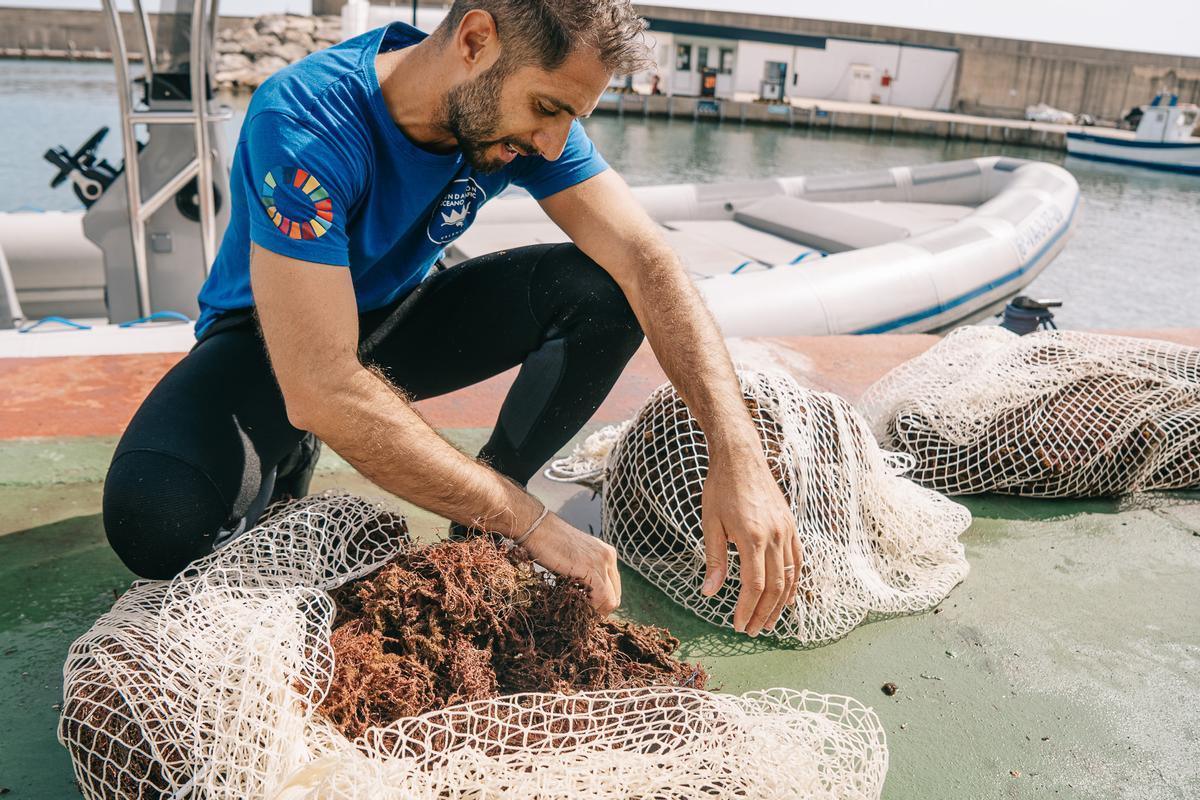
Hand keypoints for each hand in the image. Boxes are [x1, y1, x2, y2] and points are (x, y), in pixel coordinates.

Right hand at [520, 512, 621, 614]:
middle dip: (601, 609)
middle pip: (616, 595)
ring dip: (595, 611)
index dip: (602, 602)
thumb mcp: (574, 557)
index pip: (614, 586)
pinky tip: (577, 606)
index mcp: (606, 553)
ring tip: (578, 612)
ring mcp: (602, 562)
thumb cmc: (549, 543)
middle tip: (583, 615)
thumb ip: (585, 571)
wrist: (538, 528)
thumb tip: (585, 594)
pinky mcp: (592, 569)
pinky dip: (591, 608)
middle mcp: (609, 557)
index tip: (587, 610)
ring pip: (611, 600)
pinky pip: (602, 598)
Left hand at [700, 453, 800, 636]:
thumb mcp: (710, 523)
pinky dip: (794, 583)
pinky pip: (797, 562)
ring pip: (790, 577)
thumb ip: (713, 559)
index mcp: (752, 537)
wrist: (741, 458)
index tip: (737, 626)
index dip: (746, 610)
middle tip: (752, 631)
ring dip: (780, 604)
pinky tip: (787, 598)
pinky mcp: (791, 526)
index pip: (754, 585)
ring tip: (768, 623)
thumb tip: (708, 593)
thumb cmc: (720, 489)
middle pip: (775, 587)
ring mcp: (787, 531)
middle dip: (763, 613)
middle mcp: (775, 536)